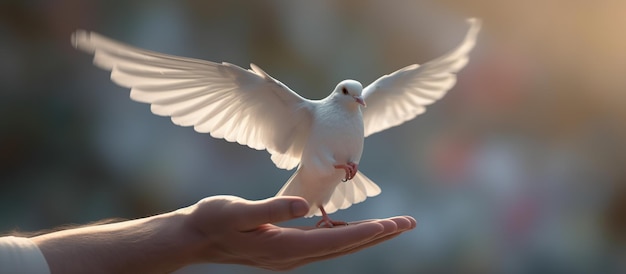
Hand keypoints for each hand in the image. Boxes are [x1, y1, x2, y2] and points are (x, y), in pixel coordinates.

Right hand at [184, 195, 415, 270]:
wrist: (194, 238)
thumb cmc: (213, 220)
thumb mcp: (237, 212)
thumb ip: (271, 208)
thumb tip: (304, 206)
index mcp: (285, 247)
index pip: (335, 240)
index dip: (365, 232)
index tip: (392, 224)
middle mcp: (293, 256)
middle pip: (345, 245)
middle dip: (379, 233)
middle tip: (410, 222)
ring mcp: (291, 256)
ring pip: (339, 245)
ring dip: (368, 234)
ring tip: (393, 225)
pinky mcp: (287, 250)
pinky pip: (325, 242)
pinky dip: (346, 234)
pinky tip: (356, 227)